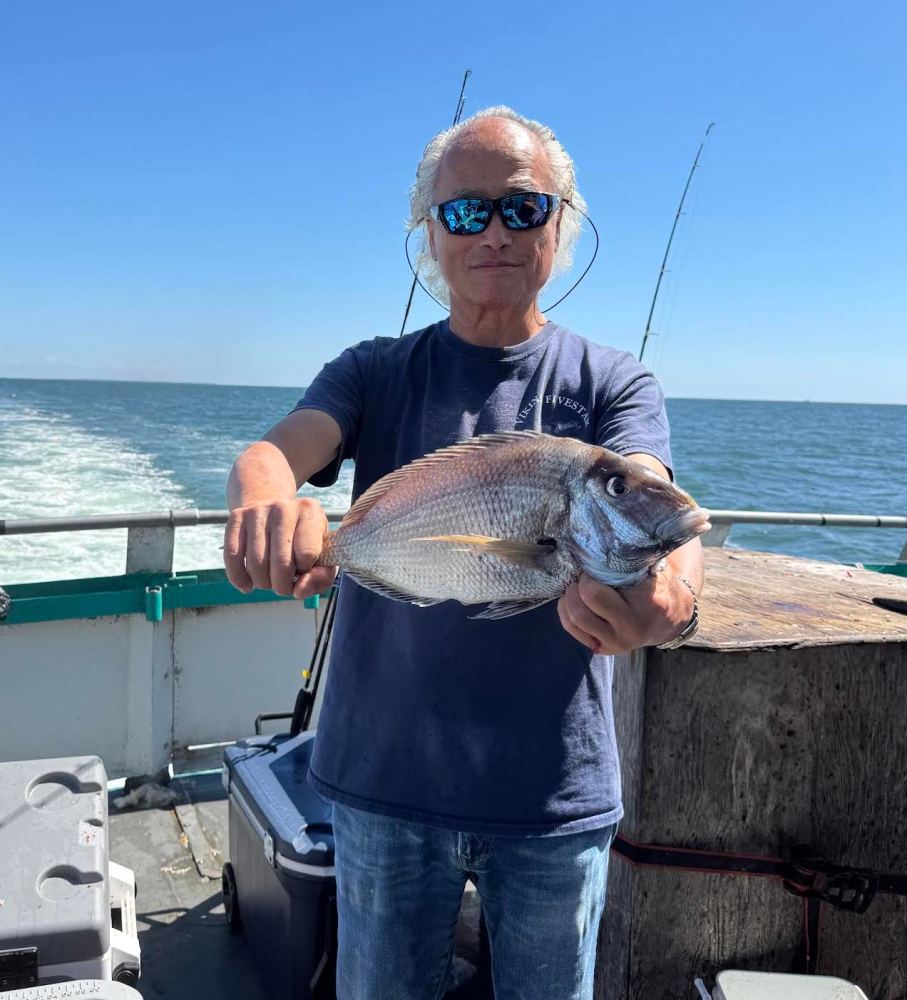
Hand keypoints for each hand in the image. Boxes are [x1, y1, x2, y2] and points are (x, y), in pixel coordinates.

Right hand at [223, 497, 336, 599]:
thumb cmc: (302, 539)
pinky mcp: (236, 517)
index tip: (303, 569)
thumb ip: (321, 577)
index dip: (305, 571)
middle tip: (284, 584)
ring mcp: (257, 511)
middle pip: (281, 563)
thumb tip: (298, 591)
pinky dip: (239, 578)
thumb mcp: (323, 553)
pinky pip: (233, 557)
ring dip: (263, 583)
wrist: (275, 511)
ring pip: (256, 564)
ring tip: (270, 578)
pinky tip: (248, 584)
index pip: (307, 554)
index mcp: (310, 511)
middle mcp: (283, 507)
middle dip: (283, 585)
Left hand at [557, 563, 695, 654]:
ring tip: (575, 586)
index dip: (587, 576)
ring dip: (568, 600)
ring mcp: (616, 644)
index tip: (592, 567)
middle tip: (581, 576)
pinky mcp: (604, 649)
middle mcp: (630, 631)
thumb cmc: (657, 583)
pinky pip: (573, 630)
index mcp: (645, 607)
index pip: (595, 593)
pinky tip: (573, 600)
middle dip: (576, 588)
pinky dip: (567, 612)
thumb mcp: (653, 567)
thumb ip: (633, 557)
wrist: (670, 617)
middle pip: (580, 610)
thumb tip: (605, 536)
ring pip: (574, 621)